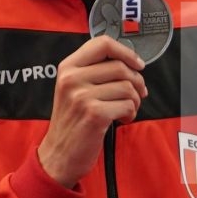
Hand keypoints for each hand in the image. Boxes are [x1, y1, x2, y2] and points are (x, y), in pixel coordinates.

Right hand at [37, 35, 146, 186]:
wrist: (59, 154)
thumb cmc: (72, 121)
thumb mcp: (74, 88)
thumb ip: (95, 71)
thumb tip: (132, 62)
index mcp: (67, 67)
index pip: (102, 43)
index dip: (126, 52)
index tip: (137, 64)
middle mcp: (72, 78)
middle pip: (121, 67)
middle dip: (136, 82)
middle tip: (136, 95)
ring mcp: (82, 96)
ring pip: (128, 87)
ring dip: (134, 100)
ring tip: (125, 109)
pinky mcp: (94, 114)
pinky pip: (128, 105)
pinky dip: (131, 113)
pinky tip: (121, 119)